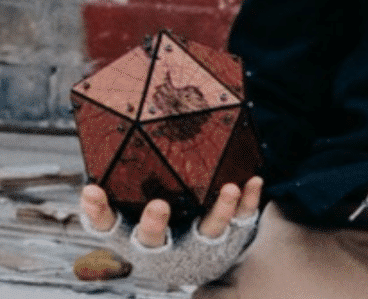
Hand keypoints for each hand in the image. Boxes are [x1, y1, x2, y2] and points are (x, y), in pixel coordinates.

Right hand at [80, 178, 262, 246]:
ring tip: (229, 189)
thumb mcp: (139, 207)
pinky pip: (242, 218)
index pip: (109, 227)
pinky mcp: (230, 235)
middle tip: (157, 207)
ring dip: (219, 211)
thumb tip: (114, 132)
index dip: (98, 213)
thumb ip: (127, 180)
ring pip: (208, 231)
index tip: (90, 191)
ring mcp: (198, 243)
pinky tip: (253, 180)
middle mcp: (165, 245)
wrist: (203, 257)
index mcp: (135, 235)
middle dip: (154, 226)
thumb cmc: (165, 221)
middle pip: (153, 241)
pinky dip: (248, 200)